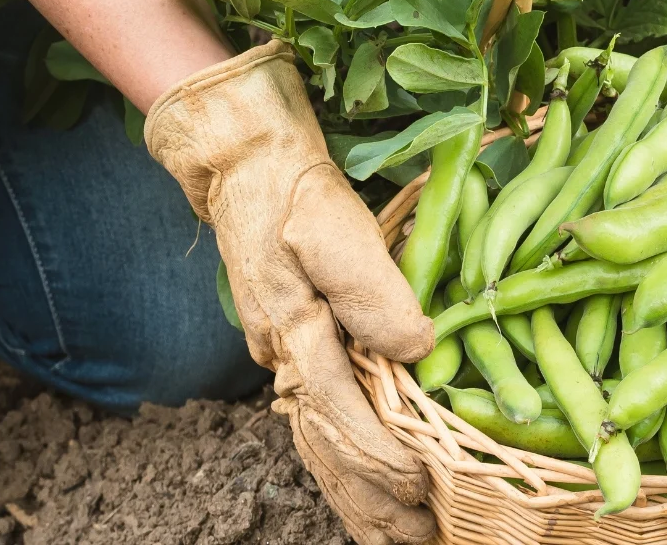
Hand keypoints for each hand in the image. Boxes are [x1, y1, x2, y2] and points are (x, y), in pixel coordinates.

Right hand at [145, 42, 436, 544]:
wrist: (244, 159)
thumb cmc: (292, 188)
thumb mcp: (335, 226)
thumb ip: (374, 291)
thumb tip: (416, 348)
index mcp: (295, 333)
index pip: (344, 416)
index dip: (384, 461)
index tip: (421, 494)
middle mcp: (285, 356)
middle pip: (328, 449)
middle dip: (370, 502)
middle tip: (415, 542)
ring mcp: (285, 353)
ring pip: (321, 442)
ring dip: (356, 493)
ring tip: (393, 534)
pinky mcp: (294, 343)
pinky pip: (319, 420)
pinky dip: (340, 461)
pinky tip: (360, 484)